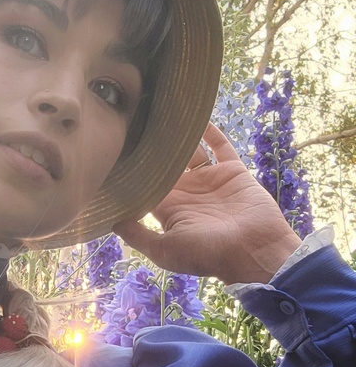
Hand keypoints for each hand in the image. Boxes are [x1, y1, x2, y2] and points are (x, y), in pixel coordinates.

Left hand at [114, 123, 300, 283]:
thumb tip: (110, 221)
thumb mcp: (165, 251)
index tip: (116, 149)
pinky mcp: (231, 169)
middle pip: (165, 163)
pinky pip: (219, 145)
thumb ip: (138, 236)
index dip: (133, 169)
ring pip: (189, 151)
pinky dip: (210, 130)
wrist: (255, 252)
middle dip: (152, 146)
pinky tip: (195, 113)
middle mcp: (187, 192)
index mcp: (169, 209)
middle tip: (134, 120)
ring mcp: (209, 179)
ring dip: (178, 135)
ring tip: (160, 112)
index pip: (145, 184)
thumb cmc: (208, 255)